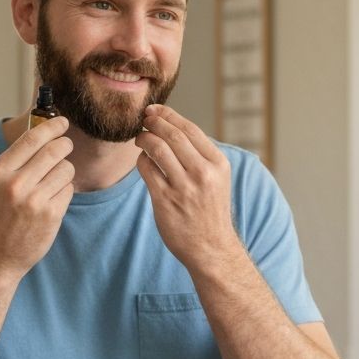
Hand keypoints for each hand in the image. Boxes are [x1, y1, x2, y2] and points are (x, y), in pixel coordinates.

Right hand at [0, 117, 73, 280]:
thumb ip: (15, 162)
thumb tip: (42, 134)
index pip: (32, 138)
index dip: (51, 126)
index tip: (62, 122)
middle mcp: (16, 184)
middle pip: (55, 150)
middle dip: (65, 145)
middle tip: (66, 146)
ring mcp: (35, 200)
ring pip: (66, 169)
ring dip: (65, 172)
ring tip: (53, 183)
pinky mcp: (50, 215)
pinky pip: (68, 190)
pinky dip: (65, 192)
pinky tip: (52, 202)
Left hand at [135, 104, 241, 272]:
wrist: (211, 248)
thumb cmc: (210, 210)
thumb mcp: (217, 178)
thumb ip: (200, 154)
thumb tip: (173, 126)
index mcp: (218, 163)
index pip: (190, 128)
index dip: (168, 115)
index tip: (154, 110)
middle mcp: (203, 173)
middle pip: (171, 134)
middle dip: (153, 122)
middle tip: (143, 120)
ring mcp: (184, 187)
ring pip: (156, 148)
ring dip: (143, 139)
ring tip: (140, 139)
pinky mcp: (165, 200)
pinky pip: (146, 169)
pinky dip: (141, 160)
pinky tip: (143, 161)